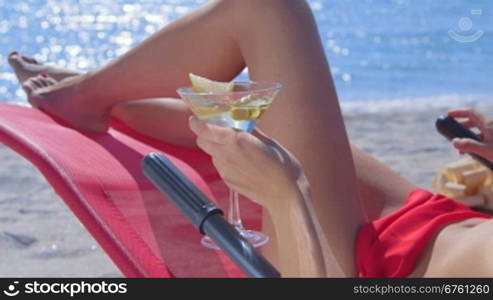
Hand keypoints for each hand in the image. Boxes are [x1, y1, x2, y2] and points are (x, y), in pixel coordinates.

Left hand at [188, 116, 306, 210]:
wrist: (284, 194)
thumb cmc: (282, 166)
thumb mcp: (267, 141)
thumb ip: (250, 131)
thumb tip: (240, 122)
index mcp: (235, 141)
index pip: (203, 129)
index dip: (196, 122)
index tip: (196, 118)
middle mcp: (225, 155)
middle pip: (202, 141)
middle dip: (206, 133)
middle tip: (218, 130)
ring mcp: (225, 170)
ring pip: (211, 153)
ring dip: (216, 147)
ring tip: (236, 147)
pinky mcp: (227, 181)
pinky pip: (220, 165)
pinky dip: (225, 160)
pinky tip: (242, 162)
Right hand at [447, 108, 492, 161]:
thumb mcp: (485, 151)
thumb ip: (469, 146)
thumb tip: (454, 142)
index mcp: (488, 125)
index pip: (471, 112)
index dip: (459, 112)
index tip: (448, 115)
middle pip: (475, 120)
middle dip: (462, 125)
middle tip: (452, 132)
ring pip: (480, 130)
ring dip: (469, 136)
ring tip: (461, 150)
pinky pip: (486, 136)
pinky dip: (477, 141)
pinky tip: (475, 152)